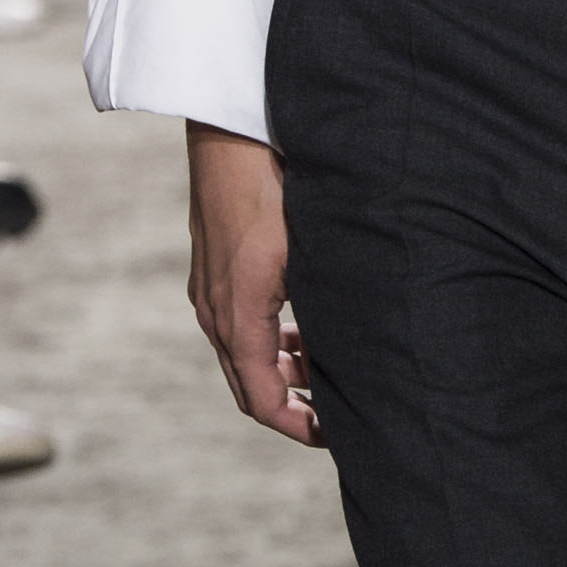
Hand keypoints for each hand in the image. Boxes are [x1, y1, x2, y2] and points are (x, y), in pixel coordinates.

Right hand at [185, 122, 318, 444]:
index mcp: (240, 314)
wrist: (232, 132)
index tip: (333, 434)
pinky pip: (237, 325)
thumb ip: (326, 309)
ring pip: (242, 355)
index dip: (297, 426)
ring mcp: (209, 290)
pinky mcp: (212, 270)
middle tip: (336, 412)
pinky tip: (302, 328)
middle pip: (248, 385)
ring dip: (281, 369)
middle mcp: (215, 310)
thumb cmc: (276, 184)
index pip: (261, 398)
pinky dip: (269, 340)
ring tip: (324, 366)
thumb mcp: (311, 252)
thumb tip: (358, 357)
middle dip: (292, 405)